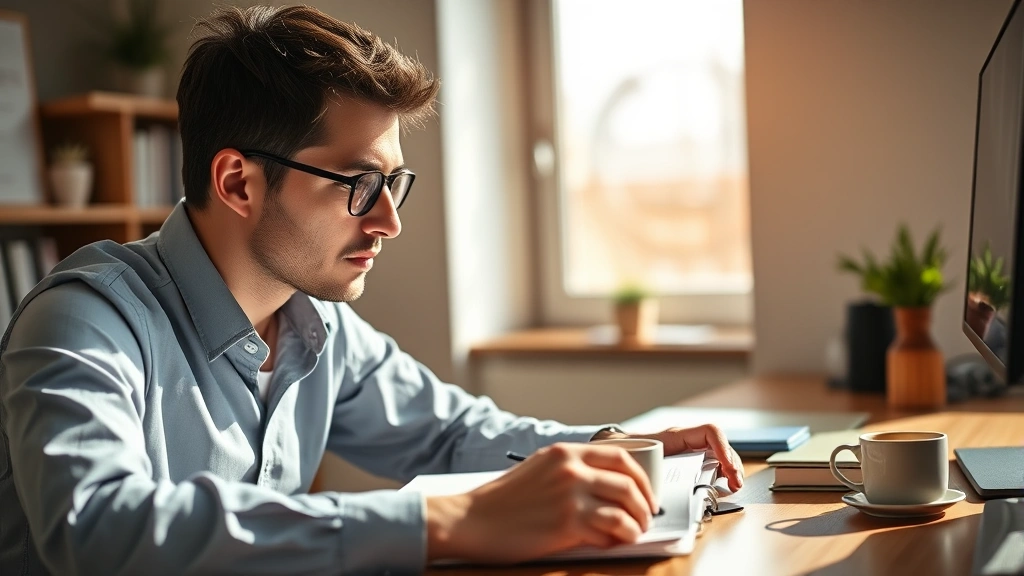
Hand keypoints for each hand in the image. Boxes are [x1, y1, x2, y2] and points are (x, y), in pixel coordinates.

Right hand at [425, 442, 656, 562]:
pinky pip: (609, 531)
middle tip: (646, 517)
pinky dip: (618, 539)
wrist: (471, 519)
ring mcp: (570, 496)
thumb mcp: (539, 469)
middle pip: (628, 483)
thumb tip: (607, 487)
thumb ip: (570, 470)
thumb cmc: (502, 500)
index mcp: (565, 452)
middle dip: (644, 503)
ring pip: (625, 508)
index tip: (646, 493)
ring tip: (634, 533)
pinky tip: (614, 543)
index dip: (641, 477)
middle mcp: (571, 469)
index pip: (620, 456)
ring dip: (636, 524)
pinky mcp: (567, 523)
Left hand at [594, 424, 743, 491]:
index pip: (709, 432)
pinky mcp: (689, 463)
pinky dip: (722, 475)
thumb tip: (655, 491)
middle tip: (735, 484)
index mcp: (676, 436)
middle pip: (720, 446)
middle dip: (732, 464)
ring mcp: (689, 451)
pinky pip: (712, 465)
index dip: (723, 448)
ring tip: (733, 486)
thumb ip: (647, 469)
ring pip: (720, 455)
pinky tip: (724, 487)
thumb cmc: (626, 449)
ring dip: (731, 470)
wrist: (615, 449)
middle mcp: (686, 442)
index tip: (728, 469)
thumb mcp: (638, 456)